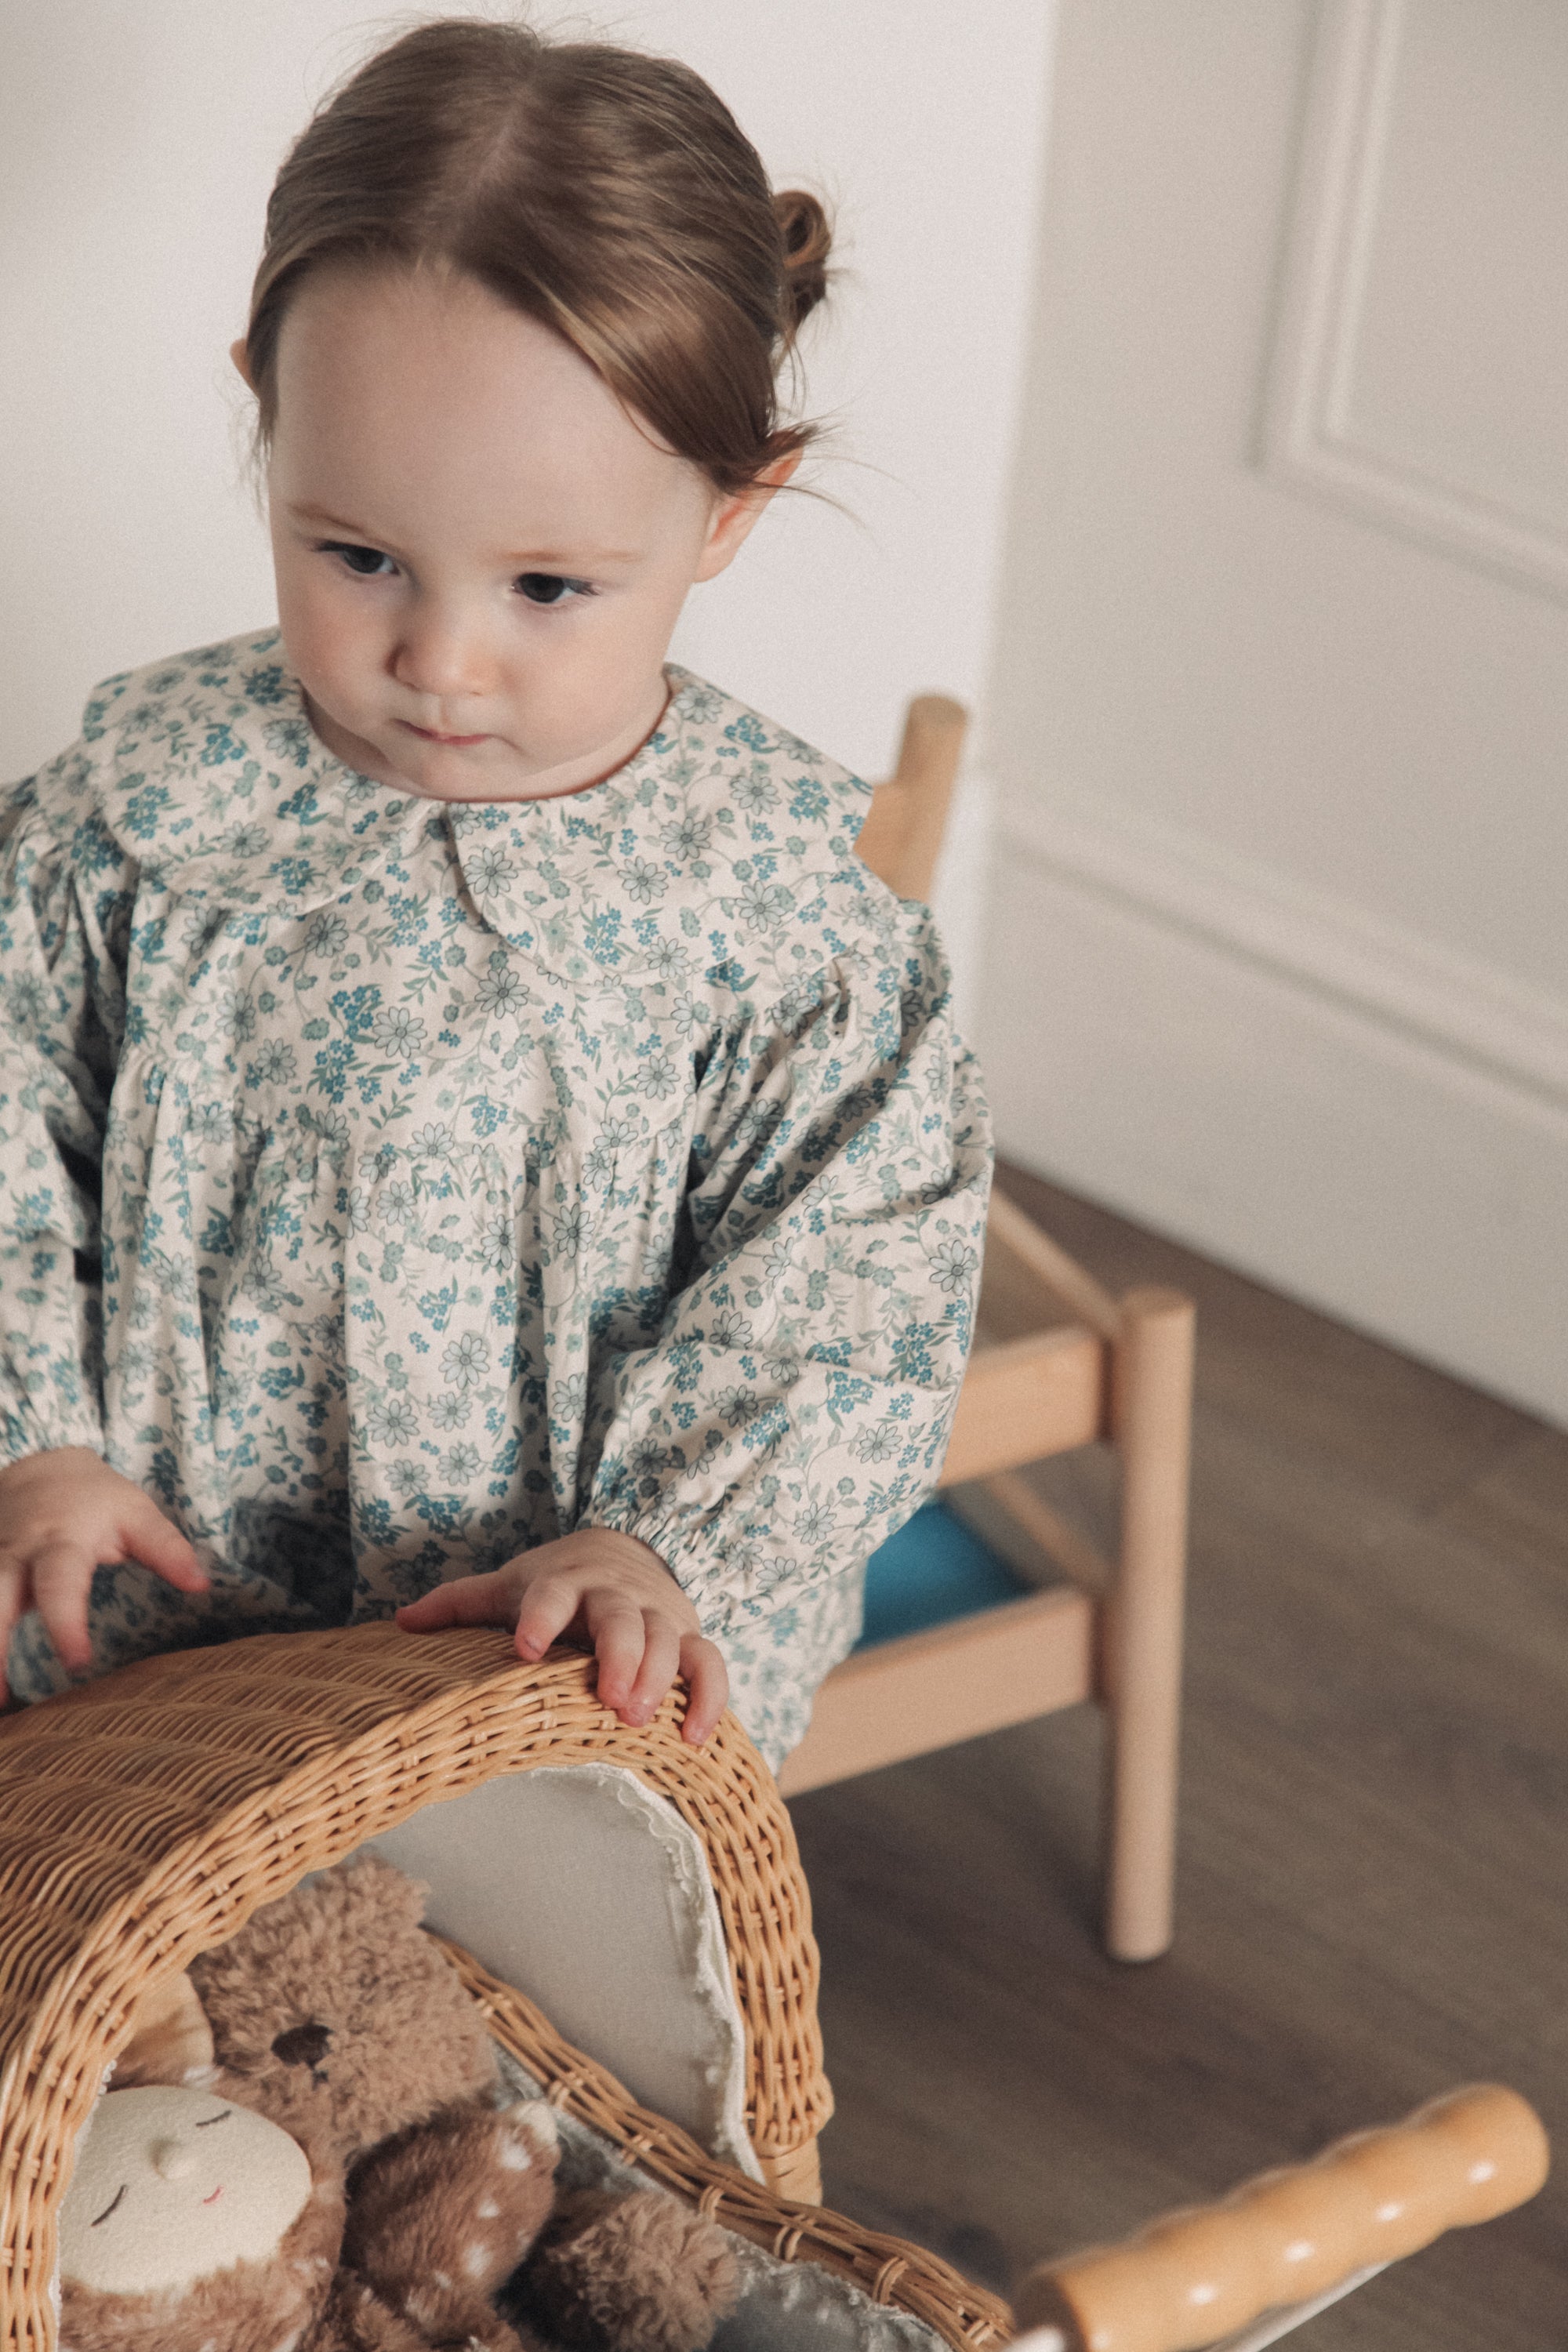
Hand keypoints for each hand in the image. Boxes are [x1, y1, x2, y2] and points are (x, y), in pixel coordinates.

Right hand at [0, 1446, 207, 1702]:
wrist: (39, 1467)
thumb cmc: (96, 1499)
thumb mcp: (135, 1513)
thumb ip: (165, 1549)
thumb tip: (202, 1585)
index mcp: (60, 1542)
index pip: (60, 1584)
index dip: (66, 1623)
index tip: (77, 1663)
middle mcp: (17, 1556)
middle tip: (1, 1698)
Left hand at [394, 1526, 728, 1744]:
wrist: (626, 1549)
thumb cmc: (557, 1584)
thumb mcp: (507, 1586)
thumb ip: (458, 1604)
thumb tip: (400, 1623)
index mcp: (565, 1583)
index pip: (552, 1593)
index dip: (541, 1617)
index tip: (525, 1648)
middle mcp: (616, 1596)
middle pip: (625, 1619)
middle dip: (622, 1657)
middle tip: (613, 1700)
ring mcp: (659, 1616)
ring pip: (670, 1641)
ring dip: (661, 1679)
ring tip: (643, 1720)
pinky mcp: (690, 1636)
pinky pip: (710, 1665)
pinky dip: (709, 1699)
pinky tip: (694, 1739)